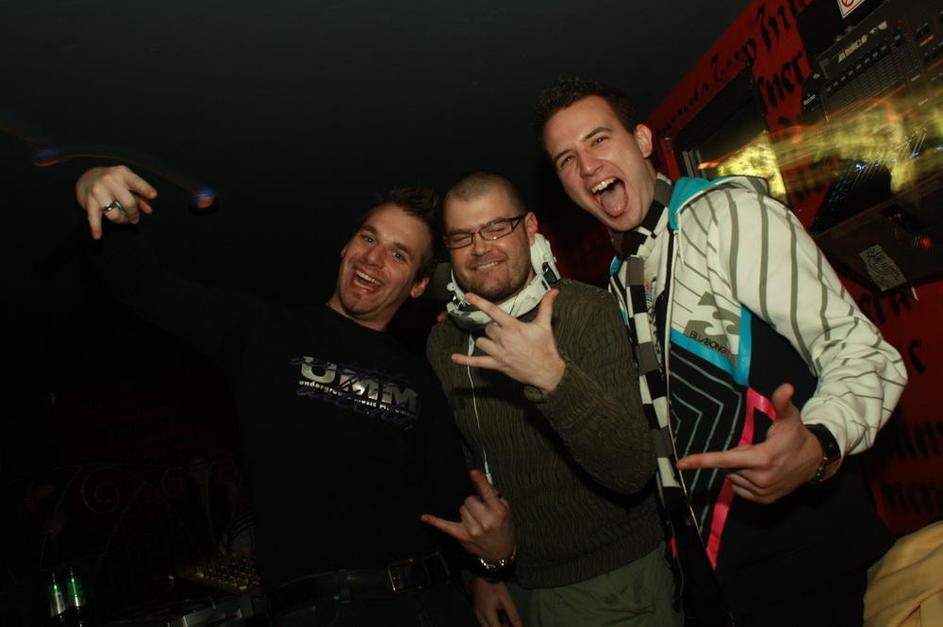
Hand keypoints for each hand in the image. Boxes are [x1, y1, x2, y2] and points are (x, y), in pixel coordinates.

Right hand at [75, 165, 157, 239]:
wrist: (87, 178)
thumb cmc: (114, 182)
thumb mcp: (128, 184)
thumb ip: (141, 196)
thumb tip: (148, 210)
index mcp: (122, 173)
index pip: (136, 182)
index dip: (145, 189)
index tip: (153, 195)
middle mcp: (109, 180)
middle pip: (128, 202)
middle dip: (134, 214)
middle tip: (134, 218)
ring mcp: (98, 190)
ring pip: (114, 214)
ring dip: (121, 220)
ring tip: (122, 218)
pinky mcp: (88, 201)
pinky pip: (93, 217)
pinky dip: (96, 228)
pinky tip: (97, 236)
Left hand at [421, 470, 513, 562]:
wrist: (500, 553)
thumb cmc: (503, 530)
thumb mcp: (506, 510)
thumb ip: (494, 496)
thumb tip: (480, 482)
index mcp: (498, 512)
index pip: (487, 493)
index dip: (479, 481)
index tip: (473, 473)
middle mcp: (485, 521)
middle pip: (469, 499)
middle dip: (474, 502)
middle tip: (482, 511)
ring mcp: (472, 529)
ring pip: (461, 508)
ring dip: (467, 511)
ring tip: (477, 520)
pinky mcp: (461, 535)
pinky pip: (445, 526)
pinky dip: (435, 521)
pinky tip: (425, 517)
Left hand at [450, 289, 564, 393]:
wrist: (547, 371)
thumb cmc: (545, 348)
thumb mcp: (545, 325)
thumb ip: (546, 306)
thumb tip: (553, 291)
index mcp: (513, 327)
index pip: (493, 311)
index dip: (479, 302)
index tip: (468, 296)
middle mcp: (504, 339)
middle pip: (487, 328)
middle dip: (493, 328)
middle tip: (506, 333)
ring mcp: (499, 353)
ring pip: (481, 341)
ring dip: (486, 340)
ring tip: (496, 342)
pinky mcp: (497, 365)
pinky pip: (477, 362)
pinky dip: (465, 360)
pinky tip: (454, 358)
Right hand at [471, 578, 521, 626]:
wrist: (483, 573)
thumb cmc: (495, 585)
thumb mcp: (506, 599)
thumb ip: (513, 615)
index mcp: (487, 613)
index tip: (513, 626)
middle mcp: (480, 615)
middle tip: (509, 625)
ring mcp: (476, 613)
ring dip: (495, 626)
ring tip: (505, 622)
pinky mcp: (475, 610)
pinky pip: (483, 622)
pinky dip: (491, 623)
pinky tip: (498, 617)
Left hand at [676, 383, 823, 503]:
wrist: (814, 461)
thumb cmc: (796, 436)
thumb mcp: (789, 417)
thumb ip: (782, 402)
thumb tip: (785, 387)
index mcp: (762, 458)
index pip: (724, 459)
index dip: (701, 460)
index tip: (681, 463)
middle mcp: (760, 478)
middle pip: (728, 467)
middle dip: (735, 456)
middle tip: (754, 449)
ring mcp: (762, 492)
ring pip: (732, 478)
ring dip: (738, 469)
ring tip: (760, 460)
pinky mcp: (764, 500)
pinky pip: (739, 489)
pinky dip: (742, 480)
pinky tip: (758, 472)